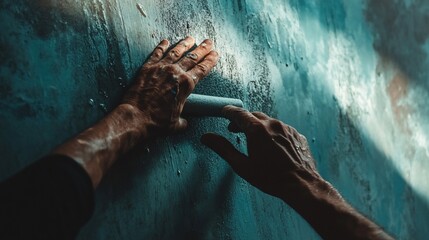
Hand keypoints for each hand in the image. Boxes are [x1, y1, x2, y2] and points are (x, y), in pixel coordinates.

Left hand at [122, 36, 218, 134]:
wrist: (136, 117)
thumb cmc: (156, 122)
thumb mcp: (175, 124)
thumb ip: (182, 120)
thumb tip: (184, 123)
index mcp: (186, 85)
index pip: (202, 69)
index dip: (210, 61)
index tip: (215, 54)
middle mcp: (176, 73)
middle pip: (193, 57)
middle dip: (202, 49)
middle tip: (209, 42)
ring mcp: (161, 68)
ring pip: (176, 52)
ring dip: (185, 44)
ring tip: (190, 38)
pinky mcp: (147, 68)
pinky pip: (156, 53)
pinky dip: (162, 46)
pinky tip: (166, 41)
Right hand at [201, 105, 321, 201]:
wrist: (301, 185)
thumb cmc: (270, 178)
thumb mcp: (241, 165)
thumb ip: (223, 148)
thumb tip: (206, 137)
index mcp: (257, 130)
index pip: (238, 113)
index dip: (229, 111)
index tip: (223, 111)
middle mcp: (273, 124)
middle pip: (253, 115)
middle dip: (242, 120)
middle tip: (234, 129)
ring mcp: (287, 128)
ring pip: (268, 121)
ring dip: (258, 126)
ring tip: (253, 139)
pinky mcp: (296, 135)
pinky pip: (281, 129)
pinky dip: (272, 133)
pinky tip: (271, 147)